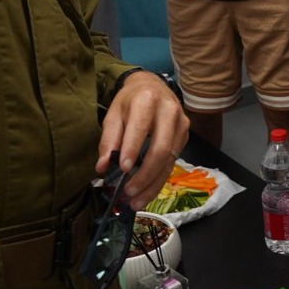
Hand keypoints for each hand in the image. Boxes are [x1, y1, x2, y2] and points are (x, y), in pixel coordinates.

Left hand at [97, 72, 188, 209]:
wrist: (152, 87)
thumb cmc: (130, 101)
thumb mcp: (114, 114)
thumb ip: (108, 139)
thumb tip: (103, 166)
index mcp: (147, 100)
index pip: (141, 128)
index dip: (132, 150)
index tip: (123, 170)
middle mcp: (169, 111)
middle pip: (161, 148)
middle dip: (145, 174)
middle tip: (129, 192)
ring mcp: (181, 124)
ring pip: (170, 160)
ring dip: (153, 184)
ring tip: (136, 200)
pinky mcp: (185, 136)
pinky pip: (173, 162)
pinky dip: (159, 180)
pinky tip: (147, 192)